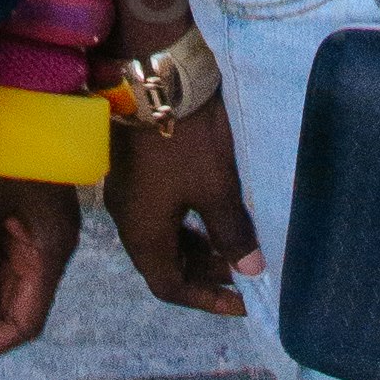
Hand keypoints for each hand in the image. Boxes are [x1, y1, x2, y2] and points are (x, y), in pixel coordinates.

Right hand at [107, 88, 260, 322]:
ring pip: (163, 237)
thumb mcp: (217, 189)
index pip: (169, 287)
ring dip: (197, 247)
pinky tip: (211, 212)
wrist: (154, 77)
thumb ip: (232, 233)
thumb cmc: (186, 141)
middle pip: (164, 264)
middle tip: (244, 268)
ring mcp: (128, 195)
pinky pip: (160, 215)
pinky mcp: (135, 173)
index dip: (206, 299)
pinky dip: (187, 224)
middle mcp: (128, 221)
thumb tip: (251, 271)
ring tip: (235, 243)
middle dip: (205, 272)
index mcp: (143, 234)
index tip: (242, 301)